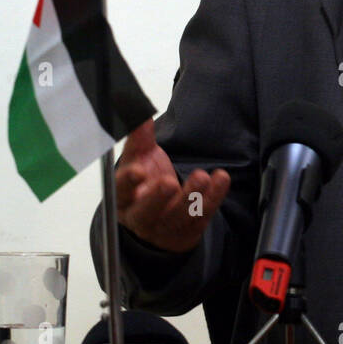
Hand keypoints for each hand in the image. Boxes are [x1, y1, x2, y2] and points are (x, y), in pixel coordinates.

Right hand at [114, 119, 230, 253]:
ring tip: (201, 176)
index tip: (137, 171)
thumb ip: (139, 139)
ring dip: (191, 196)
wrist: (160, 219)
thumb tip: (140, 113)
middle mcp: (142, 217)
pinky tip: (220, 179)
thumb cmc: (146, 185)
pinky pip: (203, 215)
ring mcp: (166, 227)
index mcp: (124, 199)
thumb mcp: (138, 161)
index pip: (121, 192)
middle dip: (157, 198)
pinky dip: (214, 197)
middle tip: (168, 182)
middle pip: (147, 212)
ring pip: (178, 216)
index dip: (128, 183)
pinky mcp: (190, 229)